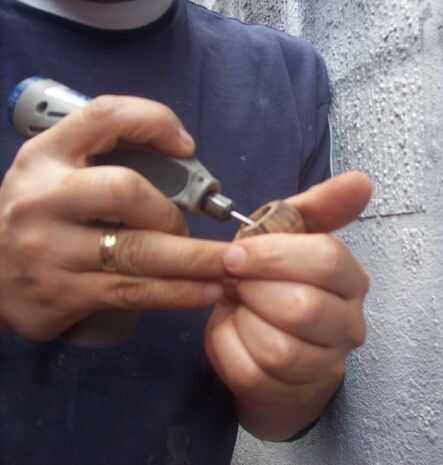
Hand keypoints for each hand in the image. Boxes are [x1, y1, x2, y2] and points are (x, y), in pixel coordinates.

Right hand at [0, 96, 228, 340]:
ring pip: (138, 252)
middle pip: (128, 191)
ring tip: (231, 267)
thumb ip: (107, 154)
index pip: (104, 116)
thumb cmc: (40, 216)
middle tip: (194, 229)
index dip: (154, 122)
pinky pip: (133, 292)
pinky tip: (206, 292)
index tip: (186, 146)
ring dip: (196, 261)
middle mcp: (43, 199)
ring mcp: (50, 251)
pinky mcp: (63, 294)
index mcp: (45, 156)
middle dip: (175, 211)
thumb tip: (181, 153)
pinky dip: (178, 293)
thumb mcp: (57, 170)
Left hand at [205, 172, 370, 439]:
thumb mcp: (295, 239)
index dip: (272, 255)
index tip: (236, 253)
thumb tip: (362, 179)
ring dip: (242, 320)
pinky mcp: (290, 391)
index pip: (325, 260)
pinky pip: (249, 371)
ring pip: (277, 347)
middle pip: (301, 307)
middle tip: (235, 282)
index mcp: (351, 280)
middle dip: (254, 290)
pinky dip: (227, 347)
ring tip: (237, 306)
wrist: (277, 351)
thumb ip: (320, 207)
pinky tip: (232, 332)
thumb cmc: (283, 283)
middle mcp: (349, 324)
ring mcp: (324, 364)